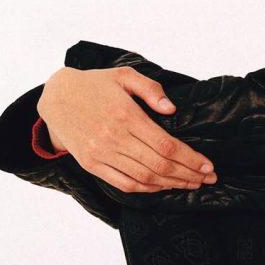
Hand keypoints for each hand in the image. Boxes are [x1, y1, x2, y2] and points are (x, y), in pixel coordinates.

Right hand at [36, 66, 217, 192]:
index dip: (190, 159)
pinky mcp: (92, 164)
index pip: (166, 145)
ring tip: (192, 184)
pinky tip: (164, 187)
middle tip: (208, 179)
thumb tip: (171, 110)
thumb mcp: (124, 76)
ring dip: (172, 184)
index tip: (208, 165)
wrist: (56, 97)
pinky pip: (124, 183)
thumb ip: (151, 89)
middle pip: (160, 164)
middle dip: (189, 174)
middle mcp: (114, 137)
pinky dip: (147, 189)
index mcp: (126, 115)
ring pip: (144, 177)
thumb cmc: (95, 85)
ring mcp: (102, 154)